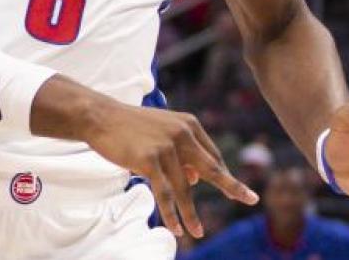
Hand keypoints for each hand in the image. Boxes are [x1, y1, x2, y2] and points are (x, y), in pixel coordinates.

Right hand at [84, 101, 258, 238]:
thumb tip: (194, 179)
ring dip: (191, 213)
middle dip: (231, 186)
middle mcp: (182, 134)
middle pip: (211, 168)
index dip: (220, 174)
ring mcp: (166, 147)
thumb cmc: (129, 125)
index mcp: (188, 124)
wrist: (99, 116)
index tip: (231, 188)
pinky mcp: (150, 159)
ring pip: (185, 188)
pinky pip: (164, 194)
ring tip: (198, 232)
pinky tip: (177, 228)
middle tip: (249, 199)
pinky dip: (171, 213)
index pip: (211, 154)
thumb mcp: (160, 132)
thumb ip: (180, 151)